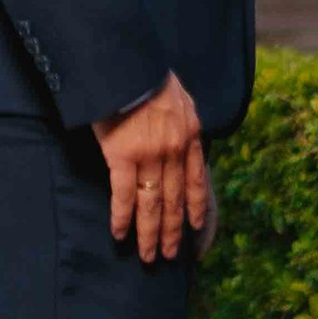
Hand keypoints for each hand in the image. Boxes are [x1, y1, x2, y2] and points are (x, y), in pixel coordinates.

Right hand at [94, 73, 209, 265]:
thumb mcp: (178, 97)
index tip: (195, 227)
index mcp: (190, 136)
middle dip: (171, 230)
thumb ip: (181, 122)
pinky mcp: (123, 157)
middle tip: (167, 255)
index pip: (197, 180)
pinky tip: (120, 234)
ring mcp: (150, 156)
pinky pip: (124, 195)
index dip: (196, 207)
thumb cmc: (146, 74)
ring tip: (148, 256)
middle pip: (174, 199)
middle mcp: (174, 151)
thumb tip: (181, 140)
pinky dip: (123, 217)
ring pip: (152, 204)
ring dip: (150, 233)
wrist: (127, 63)